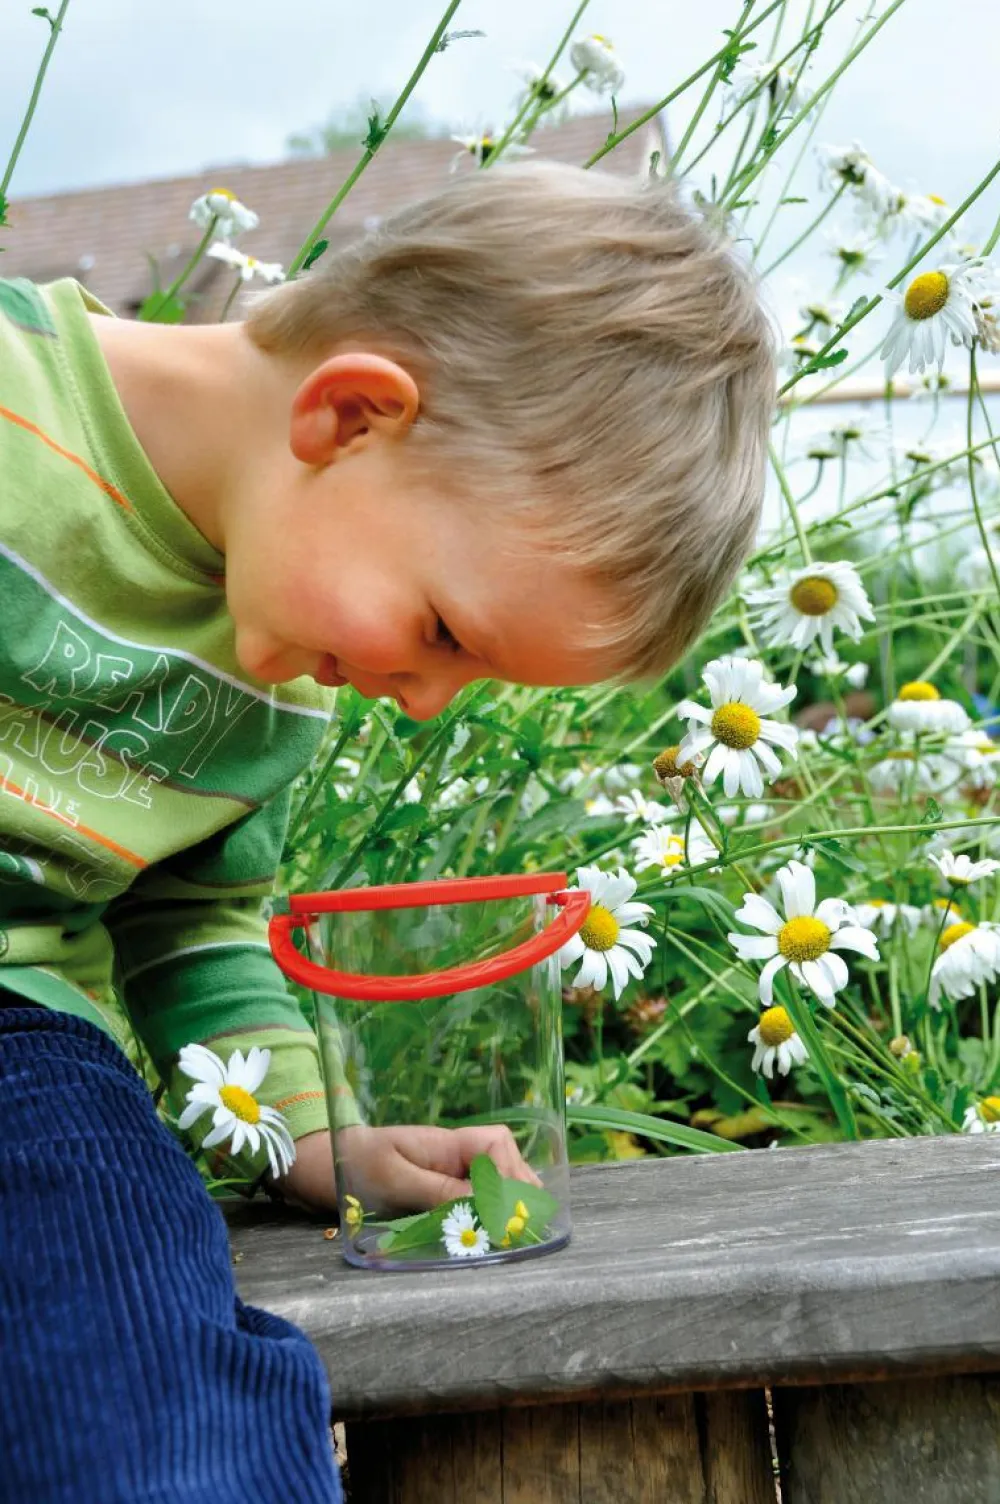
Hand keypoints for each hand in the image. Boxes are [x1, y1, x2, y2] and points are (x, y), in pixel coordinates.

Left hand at [274, 1123, 540, 1218]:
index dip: (511, 1171)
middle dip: (517, 1187)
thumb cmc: (352, 1165)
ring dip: (500, 1200)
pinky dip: (479, 1210)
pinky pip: (466, 1195)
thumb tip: (487, 1205)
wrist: (315, 1166)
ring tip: (510, 1231)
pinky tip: (482, 1231)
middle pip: (501, 1160)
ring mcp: (441, 1171)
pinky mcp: (430, 1189)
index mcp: (445, 1143)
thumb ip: (440, 1191)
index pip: (495, 1144)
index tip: (511, 1205)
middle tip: (524, 1223)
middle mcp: (449, 1154)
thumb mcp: (395, 1180)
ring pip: (487, 1178)